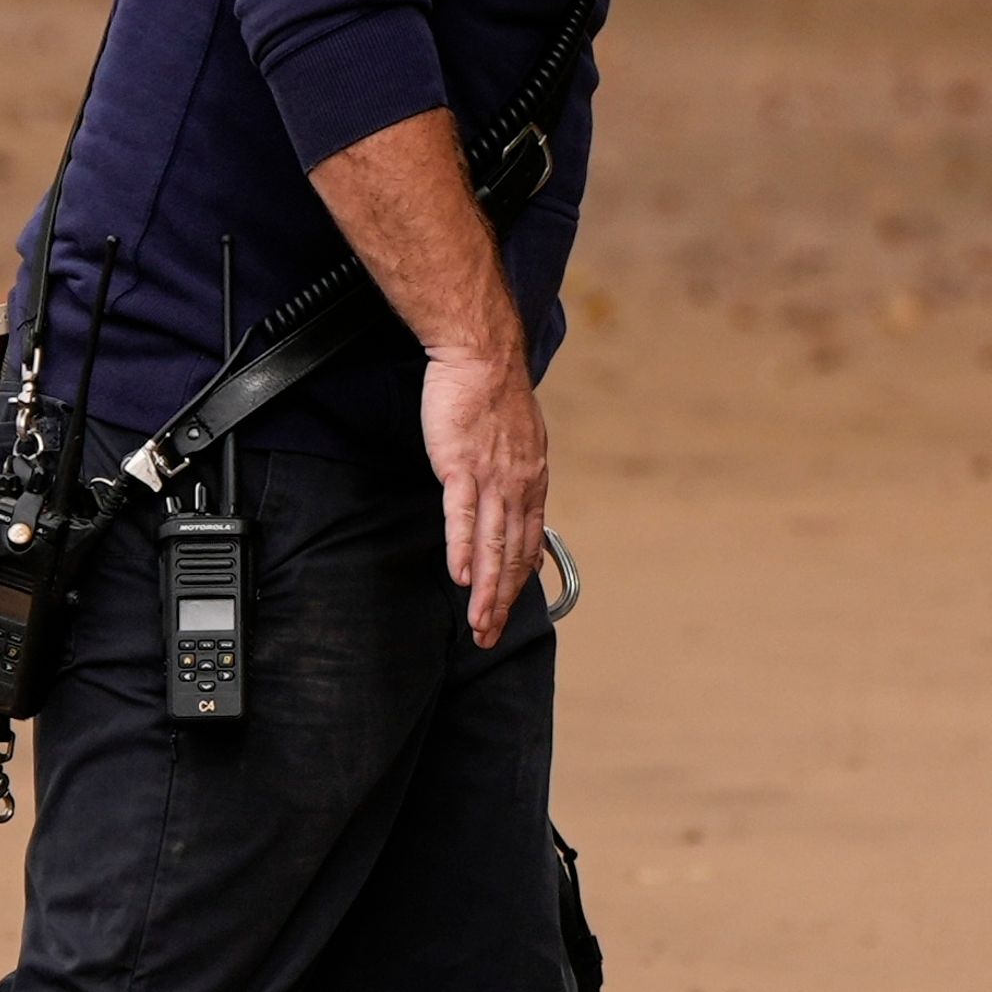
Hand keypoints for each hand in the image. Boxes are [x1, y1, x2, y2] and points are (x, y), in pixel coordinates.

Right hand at [421, 344, 547, 646]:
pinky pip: (462, 516)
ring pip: (491, 545)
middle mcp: (518, 486)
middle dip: (501, 601)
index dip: (517, 582)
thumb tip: (517, 506)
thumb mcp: (519, 440)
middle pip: (511, 555)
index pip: (528, 544)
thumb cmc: (494, 393)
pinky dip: (462, 549)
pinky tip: (459, 577)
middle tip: (489, 635)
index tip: (508, 609)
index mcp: (532, 482)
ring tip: (479, 624)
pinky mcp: (460, 465)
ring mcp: (491, 478)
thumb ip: (517, 477)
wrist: (482, 356)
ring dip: (485, 590)